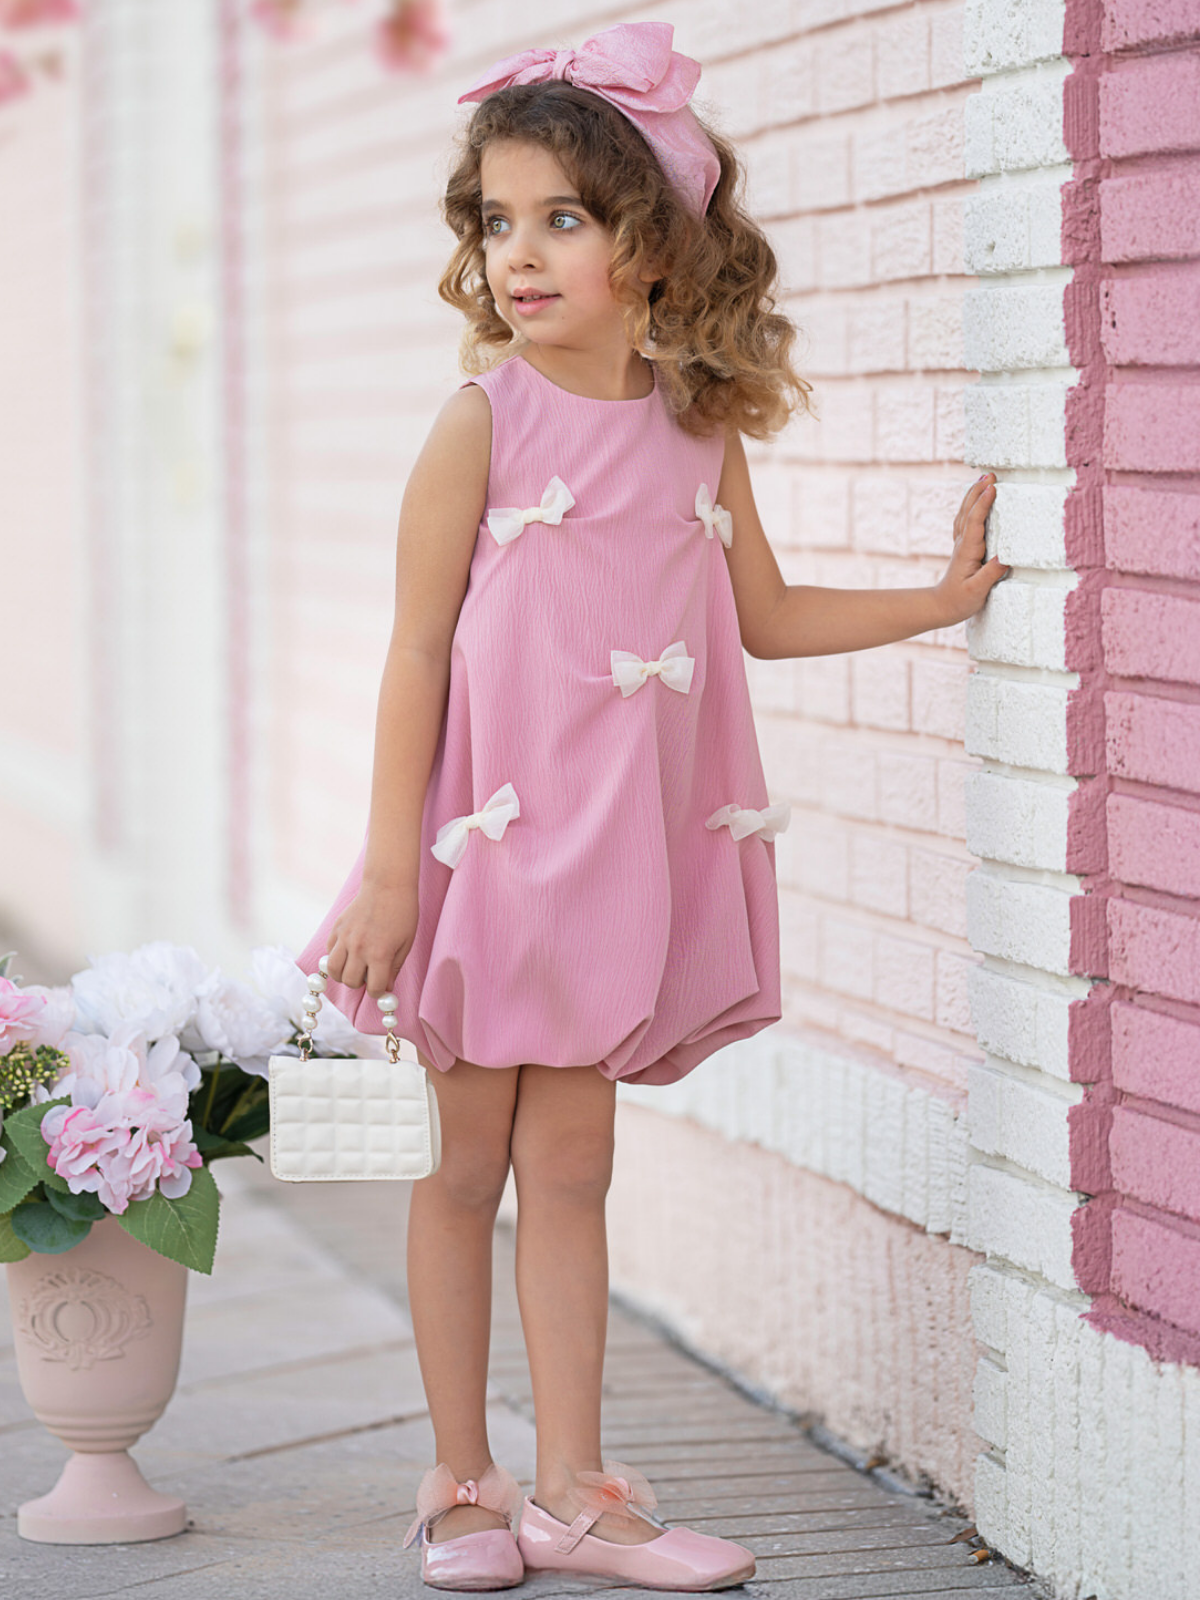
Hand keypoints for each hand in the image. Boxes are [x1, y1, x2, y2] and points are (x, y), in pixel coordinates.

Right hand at [322, 879, 418, 999]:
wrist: (387, 885)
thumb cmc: (402, 913)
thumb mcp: (406, 943)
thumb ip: (394, 968)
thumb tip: (386, 987)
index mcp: (379, 954)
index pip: (374, 988)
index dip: (379, 991)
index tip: (381, 986)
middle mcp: (359, 948)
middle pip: (350, 982)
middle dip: (360, 983)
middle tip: (369, 974)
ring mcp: (345, 938)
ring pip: (334, 970)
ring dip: (343, 974)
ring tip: (354, 967)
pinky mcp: (337, 928)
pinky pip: (329, 952)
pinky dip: (336, 957)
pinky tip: (348, 952)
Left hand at [932, 472, 1008, 626]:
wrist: (941, 606)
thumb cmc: (959, 601)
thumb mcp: (976, 591)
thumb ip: (990, 575)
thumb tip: (1005, 558)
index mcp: (968, 550)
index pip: (975, 522)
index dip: (983, 504)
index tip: (992, 488)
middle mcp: (963, 543)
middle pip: (969, 511)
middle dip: (978, 491)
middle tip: (990, 474)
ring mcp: (961, 543)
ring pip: (966, 513)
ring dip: (974, 495)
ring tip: (983, 479)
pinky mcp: (964, 547)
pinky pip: (966, 520)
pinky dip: (971, 506)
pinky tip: (976, 499)